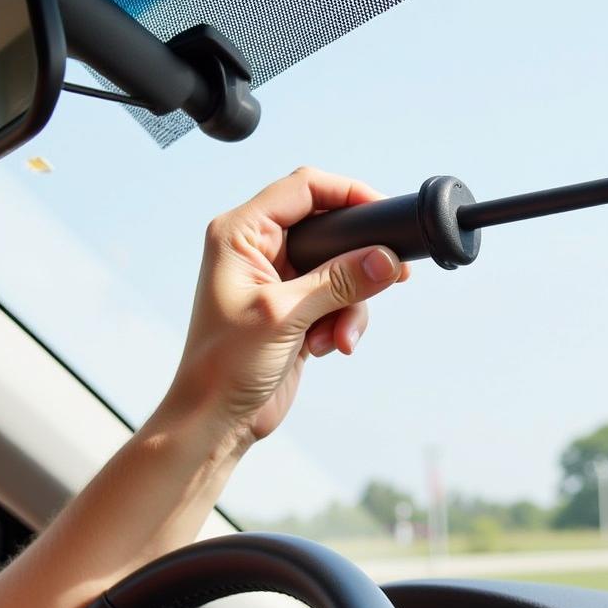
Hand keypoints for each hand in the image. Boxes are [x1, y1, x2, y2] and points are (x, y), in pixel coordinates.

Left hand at [166, 167, 408, 445]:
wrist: (216, 420)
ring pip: (342, 268)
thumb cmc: (224, 366)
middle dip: (358, 260)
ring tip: (338, 338)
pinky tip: (329, 346)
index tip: (385, 214)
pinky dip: (343, 321)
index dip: (349, 193)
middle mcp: (259, 248)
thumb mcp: (285, 316)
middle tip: (391, 275)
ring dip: (351, 303)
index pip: (304, 187)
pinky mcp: (296, 307)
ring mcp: (279, 278)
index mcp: (241, 233)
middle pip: (330, 228)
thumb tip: (387, 260)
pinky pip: (339, 298)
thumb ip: (339, 282)